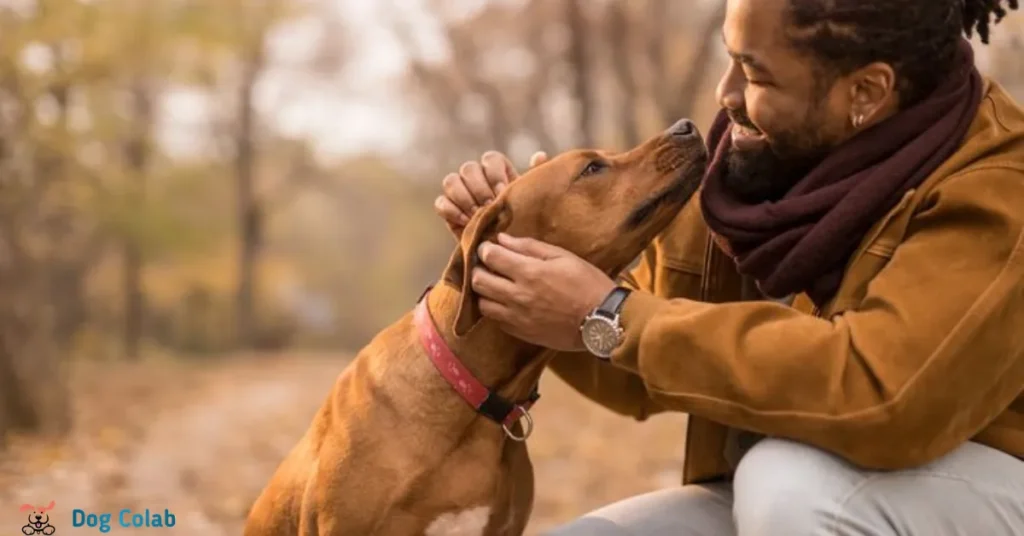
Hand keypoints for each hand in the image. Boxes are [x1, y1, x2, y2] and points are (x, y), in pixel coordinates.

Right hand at [435, 151, 547, 239]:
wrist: (506, 249)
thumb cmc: (523, 222)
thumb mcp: (532, 202)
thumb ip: (534, 179)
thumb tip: (540, 156)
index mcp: (497, 171)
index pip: (490, 159)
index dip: (494, 174)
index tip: (502, 192)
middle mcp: (476, 177)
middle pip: (468, 168)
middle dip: (479, 188)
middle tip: (489, 206)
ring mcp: (459, 192)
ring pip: (451, 181)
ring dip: (463, 197)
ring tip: (476, 214)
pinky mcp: (448, 209)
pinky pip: (441, 202)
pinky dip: (451, 210)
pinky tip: (466, 221)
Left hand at [472, 233, 615, 351]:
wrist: (602, 322)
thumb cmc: (588, 284)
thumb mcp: (563, 257)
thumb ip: (530, 247)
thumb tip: (502, 239)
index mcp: (529, 272)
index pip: (490, 257)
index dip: (485, 249)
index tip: (489, 247)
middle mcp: (517, 296)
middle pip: (478, 281)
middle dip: (479, 269)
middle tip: (489, 265)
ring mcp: (517, 318)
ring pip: (482, 304)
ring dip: (484, 292)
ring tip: (496, 285)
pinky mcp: (522, 333)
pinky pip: (496, 321)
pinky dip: (496, 310)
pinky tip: (507, 303)